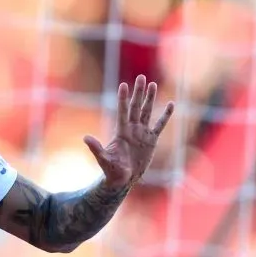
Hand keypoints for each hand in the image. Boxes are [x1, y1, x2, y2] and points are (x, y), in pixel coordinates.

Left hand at [83, 74, 173, 189]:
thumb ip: (96, 148)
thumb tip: (85, 138)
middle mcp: (132, 129)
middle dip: (138, 93)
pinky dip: (165, 115)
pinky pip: (159, 125)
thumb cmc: (111, 170)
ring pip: (147, 112)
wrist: (123, 179)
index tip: (123, 85)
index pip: (123, 111)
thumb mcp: (104, 159)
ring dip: (149, 99)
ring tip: (152, 84)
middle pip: (135, 107)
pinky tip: (170, 104)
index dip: (123, 99)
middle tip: (141, 77)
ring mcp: (142, 133)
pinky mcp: (151, 140)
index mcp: (121, 132)